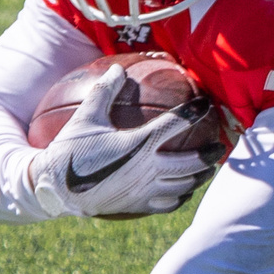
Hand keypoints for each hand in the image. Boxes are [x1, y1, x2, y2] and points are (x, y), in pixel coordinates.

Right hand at [27, 76, 217, 219]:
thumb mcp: (85, 118)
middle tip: (219, 146)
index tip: (205, 104)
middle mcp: (146, 169)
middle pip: (190, 163)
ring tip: (209, 169)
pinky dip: (181, 197)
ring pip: (183, 185)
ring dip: (199, 177)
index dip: (194, 112)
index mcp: (138, 144)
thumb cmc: (69, 150)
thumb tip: (118, 68)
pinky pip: (168, 204)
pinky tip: (184, 191)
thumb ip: (103, 91)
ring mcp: (144, 190)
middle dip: (210, 154)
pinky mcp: (137, 206)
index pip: (175, 124)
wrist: (53, 188)